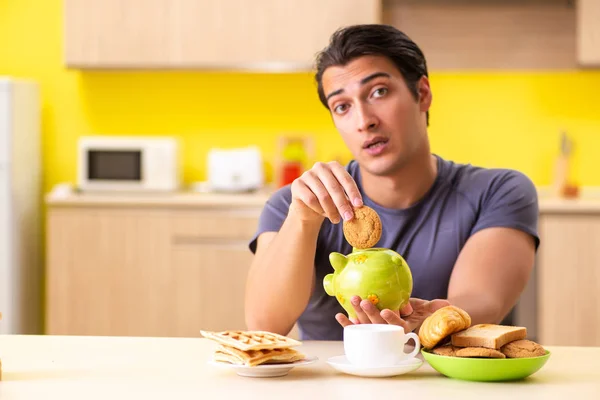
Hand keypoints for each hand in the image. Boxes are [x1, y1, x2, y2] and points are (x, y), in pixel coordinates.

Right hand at [289, 161, 362, 224]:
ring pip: (323, 195)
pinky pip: (310, 199)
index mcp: (333, 166)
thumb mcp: (341, 198)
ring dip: (331, 210)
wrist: (308, 207)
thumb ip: (348, 200)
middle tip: (349, 218)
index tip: (359, 205)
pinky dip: (318, 209)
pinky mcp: (297, 184)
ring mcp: (307, 174)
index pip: (345, 178)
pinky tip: (322, 213)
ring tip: (336, 219)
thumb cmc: (329, 200)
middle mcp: (320, 167)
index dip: (353, 192)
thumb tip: (358, 207)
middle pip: (334, 187)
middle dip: (342, 204)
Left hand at [335, 296, 450, 332]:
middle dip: (370, 314)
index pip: (397, 327)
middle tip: (364, 300)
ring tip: (353, 299)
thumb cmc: (417, 313)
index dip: (391, 320)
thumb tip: (447, 303)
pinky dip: (348, 323)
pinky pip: (356, 328)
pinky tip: (339, 315)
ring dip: (358, 314)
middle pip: (378, 326)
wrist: (407, 318)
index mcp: (403, 329)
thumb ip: (434, 307)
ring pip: (366, 326)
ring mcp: (376, 332)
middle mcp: (388, 333)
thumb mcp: (426, 309)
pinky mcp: (367, 330)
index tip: (386, 311)